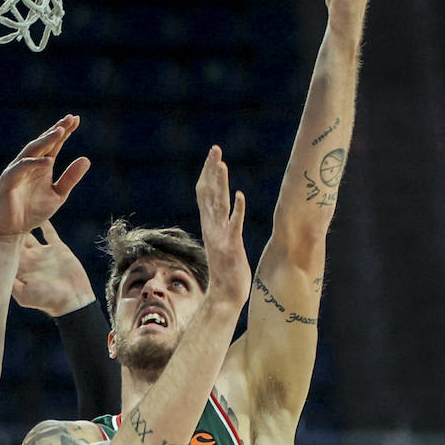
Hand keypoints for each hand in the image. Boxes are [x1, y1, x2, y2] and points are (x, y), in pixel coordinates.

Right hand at [0, 115, 89, 241]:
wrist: (12, 230)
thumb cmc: (32, 212)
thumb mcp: (58, 195)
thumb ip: (70, 178)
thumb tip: (87, 159)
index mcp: (41, 165)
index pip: (54, 144)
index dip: (64, 132)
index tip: (77, 119)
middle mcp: (29, 164)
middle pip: (43, 142)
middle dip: (56, 130)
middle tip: (69, 119)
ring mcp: (17, 170)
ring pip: (32, 151)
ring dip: (45, 141)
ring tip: (60, 132)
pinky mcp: (8, 180)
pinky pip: (21, 168)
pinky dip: (34, 163)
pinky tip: (49, 161)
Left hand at [0, 216, 95, 315]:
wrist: (74, 301)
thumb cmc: (49, 300)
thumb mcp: (26, 294)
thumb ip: (11, 284)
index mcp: (20, 269)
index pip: (1, 251)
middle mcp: (29, 260)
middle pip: (10, 240)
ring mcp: (43, 254)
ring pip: (27, 234)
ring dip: (18, 223)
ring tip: (7, 210)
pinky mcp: (58, 250)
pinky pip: (50, 233)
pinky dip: (45, 223)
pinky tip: (37, 210)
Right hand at [195, 145, 250, 314]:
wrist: (225, 295)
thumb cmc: (227, 270)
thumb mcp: (221, 241)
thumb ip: (220, 225)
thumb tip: (221, 210)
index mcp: (209, 225)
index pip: (204, 194)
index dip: (207, 173)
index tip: (213, 155)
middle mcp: (211, 228)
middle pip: (208, 194)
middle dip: (211, 170)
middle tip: (215, 149)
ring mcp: (220, 237)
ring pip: (218, 205)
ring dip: (220, 184)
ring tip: (222, 164)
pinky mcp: (231, 247)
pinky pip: (234, 226)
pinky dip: (237, 210)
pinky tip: (240, 196)